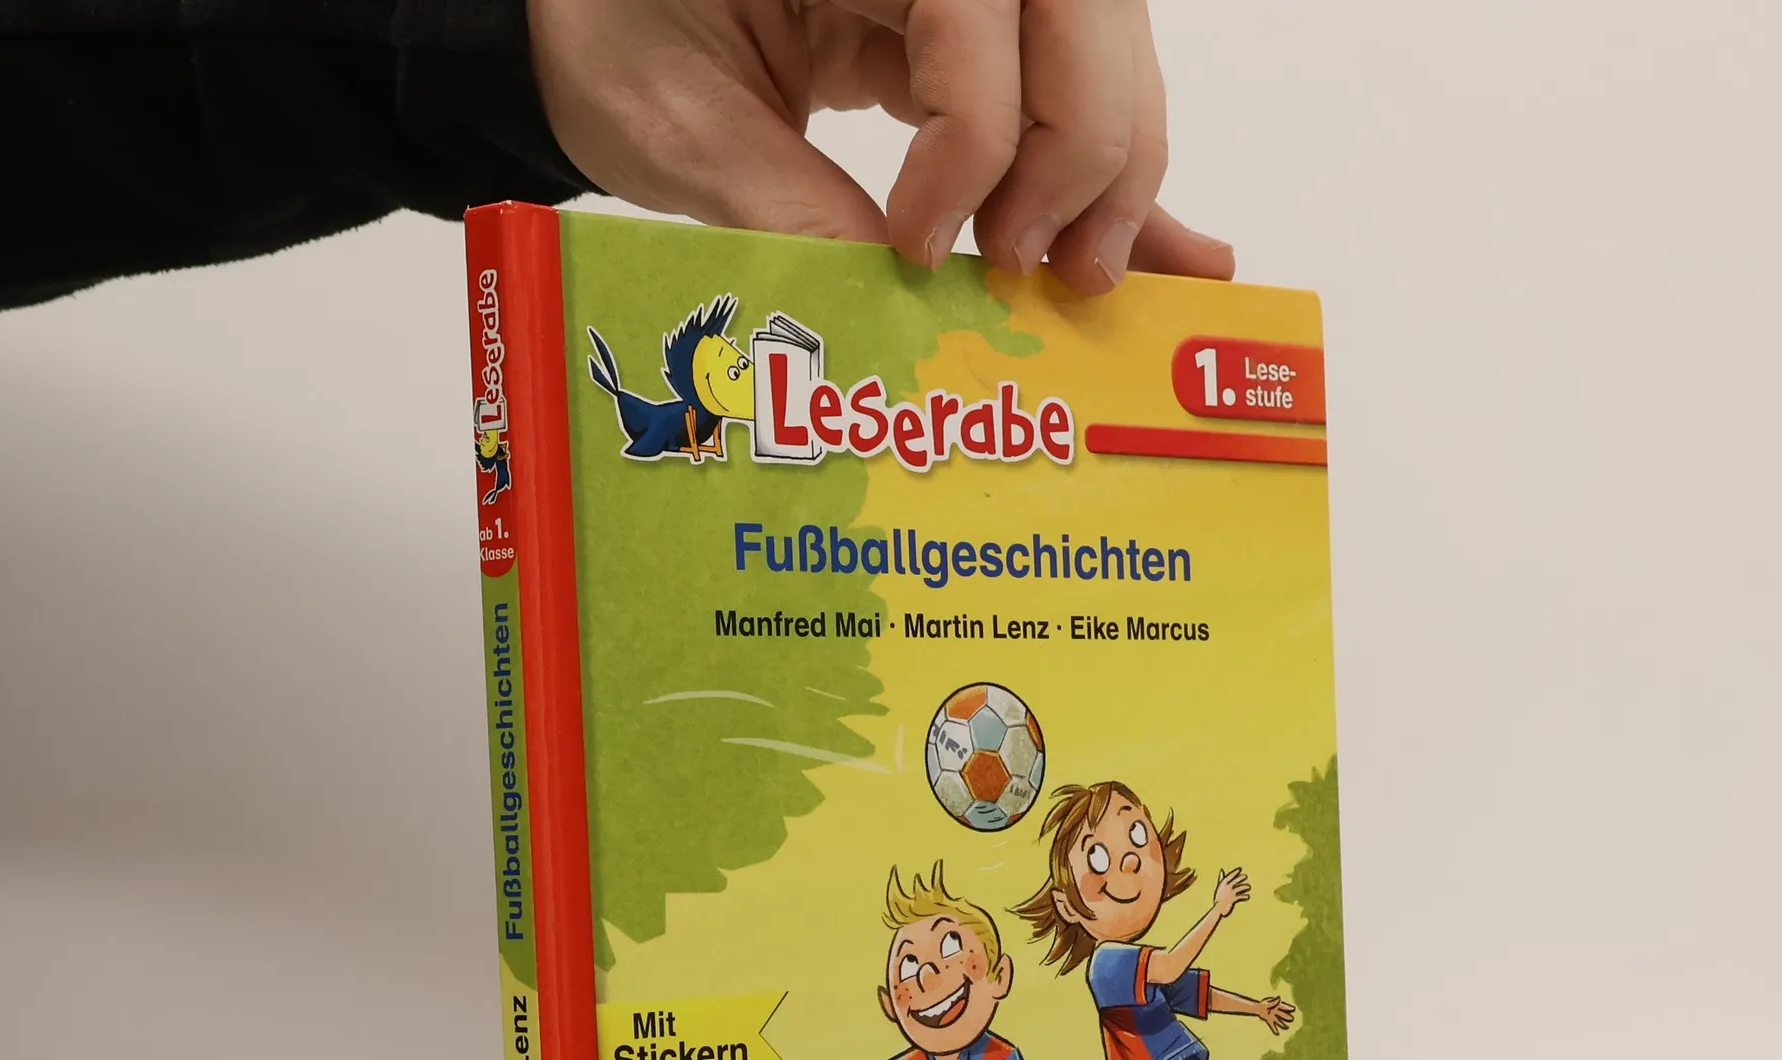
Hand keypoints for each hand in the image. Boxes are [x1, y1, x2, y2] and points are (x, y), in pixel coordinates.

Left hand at [527, 0, 1234, 294]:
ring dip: (1115, 174)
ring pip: (1109, 55)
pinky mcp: (986, 28)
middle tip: (1040, 273)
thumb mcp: (677, 126)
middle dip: (1083, 158)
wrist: (603, 17)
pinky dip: (1119, 176)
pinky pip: (1077, 88)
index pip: (979, 23)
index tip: (922, 249)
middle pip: (1085, 22)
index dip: (975, 149)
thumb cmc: (618, 37)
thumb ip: (788, 206)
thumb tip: (903, 309)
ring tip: (1082, 278)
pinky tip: (1178, 253)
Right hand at [1212, 868, 1250, 917]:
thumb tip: (1222, 870)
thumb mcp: (1219, 887)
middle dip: (1240, 878)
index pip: (1229, 876)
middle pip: (1235, 881)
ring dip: (1245, 887)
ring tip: (1248, 887)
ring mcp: (1230, 893)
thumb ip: (1221, 879)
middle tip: (1245, 876)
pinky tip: (1248, 896)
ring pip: (1240, 888)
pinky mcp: (1233, 899)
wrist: (1218, 909)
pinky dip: (1245, 896)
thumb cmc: (1219, 898)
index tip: (1239, 869)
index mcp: (1222, 884)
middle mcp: (1226, 888)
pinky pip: (1241, 896)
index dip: (1234, 872)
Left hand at [1256, 995, 1295, 1034]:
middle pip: (1283, 1015)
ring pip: (1279, 1021)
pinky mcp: (1269, 1020)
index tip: (1294, 1009)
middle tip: (1292, 1018)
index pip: (1284, 1007)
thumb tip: (1279, 998)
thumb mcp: (1269, 1002)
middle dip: (1287, 1017)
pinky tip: (1277, 1033)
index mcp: (1277, 1006)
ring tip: (1287, 1027)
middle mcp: (1276, 1012)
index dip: (1289, 1008)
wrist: (1258, 1008)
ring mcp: (1273, 1016)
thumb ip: (1274, 1001)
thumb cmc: (1263, 1004)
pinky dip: (1274, 1029)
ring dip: (1282, 1024)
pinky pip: (1272, 1025)